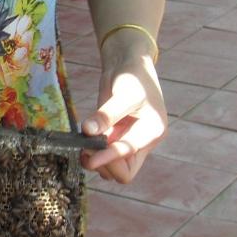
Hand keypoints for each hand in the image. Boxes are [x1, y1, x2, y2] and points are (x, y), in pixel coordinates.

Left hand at [81, 50, 166, 184]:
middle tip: (85, 150)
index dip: (109, 159)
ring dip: (97, 160)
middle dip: (105, 165)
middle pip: (125, 172)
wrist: (127, 63)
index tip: (89, 158)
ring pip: (113, 168)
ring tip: (84, 143)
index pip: (130, 155)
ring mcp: (127, 141)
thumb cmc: (132, 76)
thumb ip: (106, 114)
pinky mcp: (114, 137)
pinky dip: (93, 153)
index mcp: (152, 131)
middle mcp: (143, 141)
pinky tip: (84, 139)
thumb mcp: (123, 94)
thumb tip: (88, 131)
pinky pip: (104, 156)